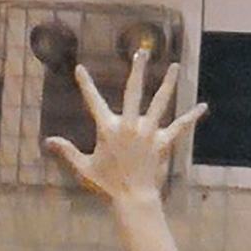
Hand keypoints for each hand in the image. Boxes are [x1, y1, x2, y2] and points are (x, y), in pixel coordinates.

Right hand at [46, 52, 204, 202]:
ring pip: (159, 102)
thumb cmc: (106, 185)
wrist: (131, 199)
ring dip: (168, 83)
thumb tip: (48, 142)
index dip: (85, 85)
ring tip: (174, 66)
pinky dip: (191, 117)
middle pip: (134, 91)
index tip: (80, 69)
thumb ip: (67, 151)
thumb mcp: (83, 168)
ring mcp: (148, 132)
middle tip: (142, 51)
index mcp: (108, 129)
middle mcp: (129, 125)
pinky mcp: (162, 142)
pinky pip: (179, 127)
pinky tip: (203, 106)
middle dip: (137, 69)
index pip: (93, 102)